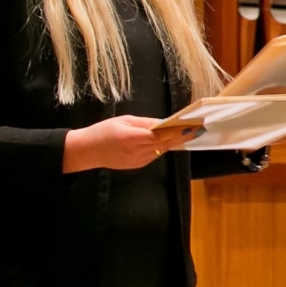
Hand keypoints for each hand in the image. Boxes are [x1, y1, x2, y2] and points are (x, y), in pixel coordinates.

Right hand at [61, 115, 201, 171]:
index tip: (194, 126)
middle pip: (166, 143)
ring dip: (172, 141)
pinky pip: (154, 155)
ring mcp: (139, 160)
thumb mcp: (124, 121)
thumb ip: (145, 123)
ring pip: (162, 150)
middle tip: (198, 129)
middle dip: (182, 136)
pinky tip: (165, 141)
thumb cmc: (103, 131)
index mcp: (133, 137)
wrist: (87, 151)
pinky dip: (160, 147)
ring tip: (185, 132)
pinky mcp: (138, 165)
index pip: (162, 135)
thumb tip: (165, 122)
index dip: (179, 131)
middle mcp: (138, 151)